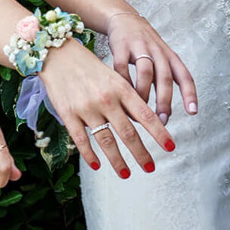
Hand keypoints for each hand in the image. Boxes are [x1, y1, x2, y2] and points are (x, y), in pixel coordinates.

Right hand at [38, 39, 172, 179]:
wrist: (59, 55)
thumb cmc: (90, 67)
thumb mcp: (114, 77)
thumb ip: (127, 98)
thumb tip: (143, 121)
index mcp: (121, 88)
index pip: (146, 114)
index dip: (159, 132)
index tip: (171, 146)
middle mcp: (107, 99)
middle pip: (128, 132)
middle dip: (141, 153)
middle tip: (151, 168)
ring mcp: (87, 108)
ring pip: (106, 141)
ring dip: (118, 161)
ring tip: (126, 174)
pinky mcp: (68, 114)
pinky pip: (81, 140)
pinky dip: (90, 155)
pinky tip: (97, 165)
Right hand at [105, 11, 197, 119]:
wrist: (125, 19)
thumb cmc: (144, 45)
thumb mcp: (160, 59)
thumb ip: (163, 81)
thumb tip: (164, 114)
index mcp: (170, 57)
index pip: (185, 76)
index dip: (190, 94)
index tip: (193, 111)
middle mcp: (158, 51)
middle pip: (165, 77)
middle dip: (165, 101)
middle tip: (161, 120)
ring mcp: (140, 47)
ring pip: (146, 72)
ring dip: (144, 93)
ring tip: (139, 111)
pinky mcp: (122, 45)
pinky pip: (122, 66)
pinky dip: (122, 82)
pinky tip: (121, 94)